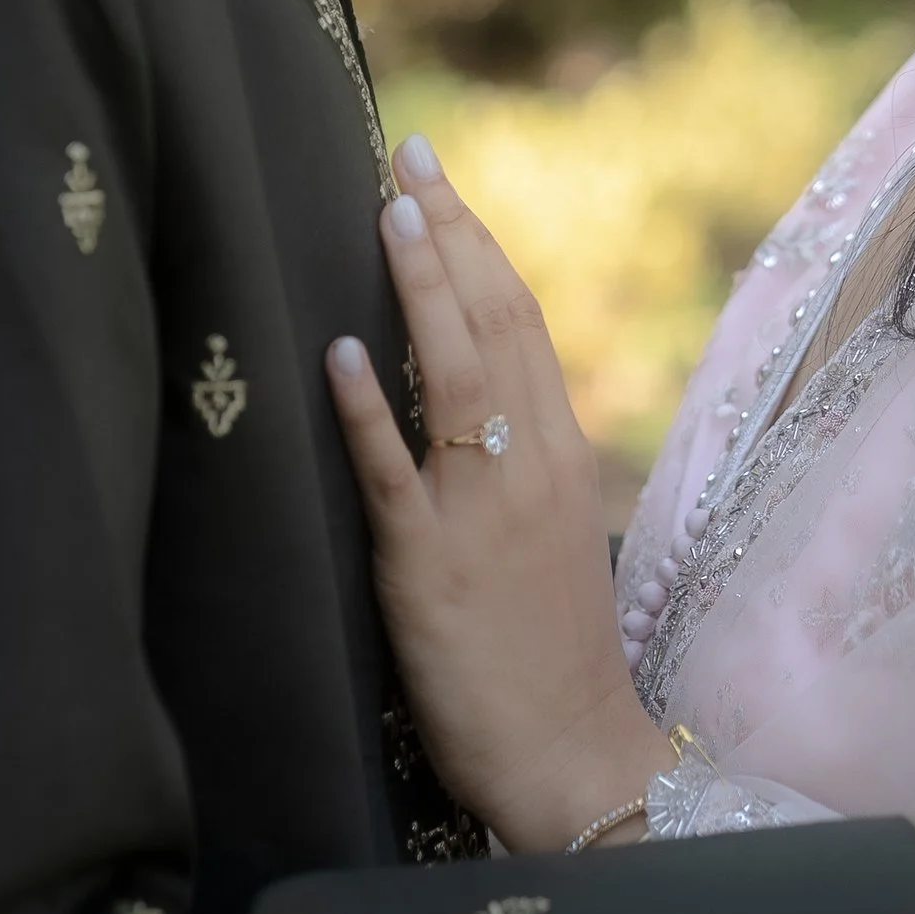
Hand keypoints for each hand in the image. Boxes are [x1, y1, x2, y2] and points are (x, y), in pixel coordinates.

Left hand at [327, 137, 665, 855]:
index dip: (479, 245)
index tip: (438, 180)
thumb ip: (518, 463)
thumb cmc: (551, 656)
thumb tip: (470, 399)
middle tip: (407, 156)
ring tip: (388, 214)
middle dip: (449, 235)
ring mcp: (480, 516)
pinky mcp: (429, 572)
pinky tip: (341, 355)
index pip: (522, 324)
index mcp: (557, 457)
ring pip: (456, 378)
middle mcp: (528, 469)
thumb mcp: (549, 537)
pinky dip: (369, 412)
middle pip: (494, 326)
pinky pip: (395, 478)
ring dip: (421, 288)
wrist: (573, 758)